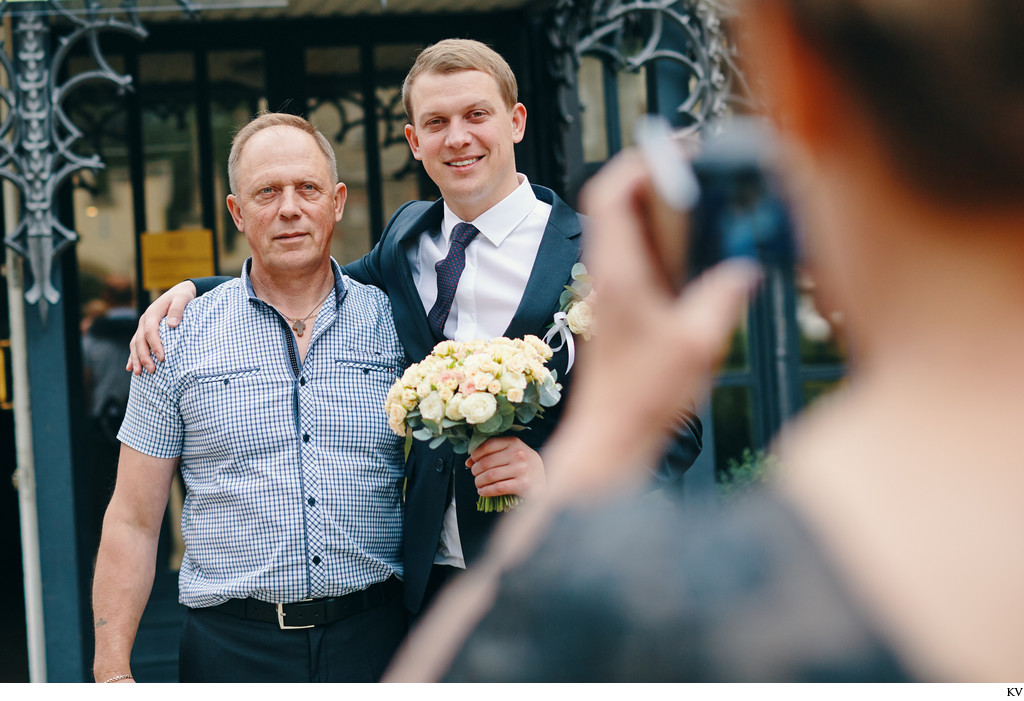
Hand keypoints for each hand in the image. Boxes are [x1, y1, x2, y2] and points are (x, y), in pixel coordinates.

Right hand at [126, 281, 196, 374]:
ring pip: (135, 344)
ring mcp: (142, 326)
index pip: (150, 332)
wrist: (178, 293)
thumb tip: (171, 325)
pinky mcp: (144, 331)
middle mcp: (144, 320)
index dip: (155, 345)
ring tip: (139, 373)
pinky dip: (132, 356)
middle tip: (152, 371)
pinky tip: (130, 368)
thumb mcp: (182, 299)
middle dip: (144, 357)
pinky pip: (135, 345)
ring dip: (136, 359)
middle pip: (140, 341)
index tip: (162, 358)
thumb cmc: (182, 297)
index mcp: (152, 313)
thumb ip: (177, 310)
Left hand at [467, 437, 544, 499]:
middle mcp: (518, 454)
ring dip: (478, 482)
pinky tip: (483, 492)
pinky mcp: (523, 485)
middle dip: (475, 471)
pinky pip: (497, 488)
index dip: (475, 455)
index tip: (471, 461)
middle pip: (486, 462)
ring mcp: (521, 470)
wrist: (546, 477)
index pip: (487, 446)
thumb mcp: (512, 451)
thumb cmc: (524, 464)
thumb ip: (492, 453)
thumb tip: (468, 461)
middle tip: (475, 475)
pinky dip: (486, 491)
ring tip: (478, 484)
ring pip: (489, 476)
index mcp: (514, 442)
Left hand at [543, 150, 760, 498]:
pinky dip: (665, 242)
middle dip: (655, 177)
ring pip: (627, 229)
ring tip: (704, 206)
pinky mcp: (622, 309)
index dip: (640, 163)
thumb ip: (723, 298)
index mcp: (618, 274)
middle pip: (617, 203)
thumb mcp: (697, 345)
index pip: (610, 194)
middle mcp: (608, 276)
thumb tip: (747, 269)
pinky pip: (638, 257)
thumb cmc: (643, 398)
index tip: (678, 152)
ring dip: (660, 209)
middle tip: (698, 172)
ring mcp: (612, 292)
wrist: (611, 438)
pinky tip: (699, 257)